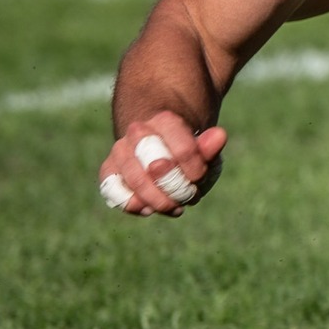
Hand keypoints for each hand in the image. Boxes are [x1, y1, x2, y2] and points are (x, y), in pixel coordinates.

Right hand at [98, 114, 227, 217]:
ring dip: (158, 201)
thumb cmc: (188, 151)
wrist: (160, 144)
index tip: (200, 178)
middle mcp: (138, 132)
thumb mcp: (204, 149)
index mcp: (166, 120)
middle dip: (176, 188)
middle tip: (189, 196)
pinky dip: (134, 204)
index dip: (195, 171)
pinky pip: (114, 192)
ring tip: (175, 207)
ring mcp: (120, 151)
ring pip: (135, 181)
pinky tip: (149, 208)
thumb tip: (219, 135)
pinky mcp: (109, 170)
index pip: (183, 150)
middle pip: (157, 167)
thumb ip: (210, 145)